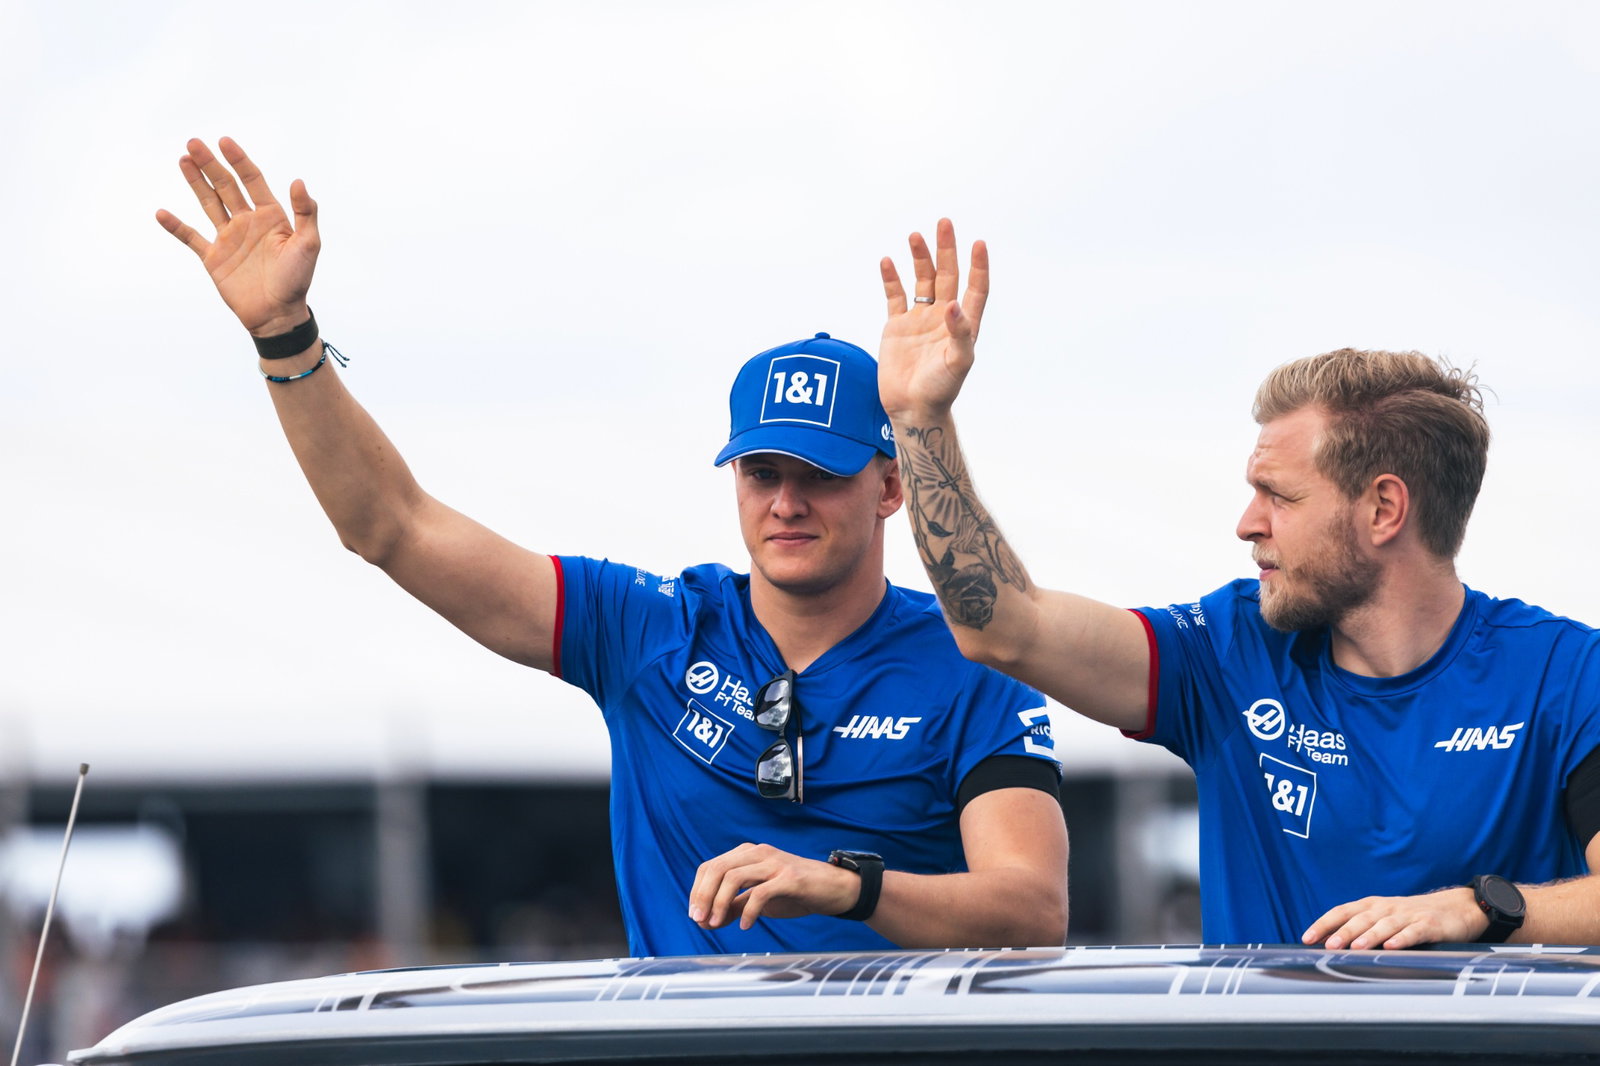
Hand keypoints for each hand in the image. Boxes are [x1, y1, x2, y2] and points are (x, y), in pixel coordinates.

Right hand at [155, 137, 319, 336]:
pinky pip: (191, 238)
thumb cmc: (297, 280)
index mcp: (271, 216)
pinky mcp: (213, 257)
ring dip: (196, 182)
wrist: (278, 315)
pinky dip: (176, 226)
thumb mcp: (308, 245)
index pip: (252, 180)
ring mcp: (229, 238)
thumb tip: (299, 181)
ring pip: (208, 203)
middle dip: (211, 164)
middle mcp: (248, 222)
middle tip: (193, 142)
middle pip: (226, 186)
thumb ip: (306, 213)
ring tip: (183, 159)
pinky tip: (162, 213)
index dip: (239, 160)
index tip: (224, 142)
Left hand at [687, 843, 860, 930]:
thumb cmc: (795, 893)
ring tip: (716, 924)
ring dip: (720, 902)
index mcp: (748, 854)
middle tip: (700, 920)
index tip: (695, 914)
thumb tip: (706, 920)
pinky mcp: (790, 878)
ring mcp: (775, 863)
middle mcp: (758, 853)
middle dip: (704, 896)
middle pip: (718, 869)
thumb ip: (733, 906)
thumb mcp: (759, 899)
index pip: (711, 866)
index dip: (698, 890)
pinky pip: (761, 892)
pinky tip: (746, 926)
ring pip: (734, 877)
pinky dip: (748, 910)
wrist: (834, 889)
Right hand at [877, 218, 988, 420]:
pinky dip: (892, 278)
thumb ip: (960, 333)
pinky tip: (889, 262)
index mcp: (964, 325)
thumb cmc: (941, 390)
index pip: (975, 288)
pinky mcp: (897, 327)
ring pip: (922, 281)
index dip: (978, 266)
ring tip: (915, 236)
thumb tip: (954, 304)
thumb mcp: (957, 363)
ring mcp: (919, 320)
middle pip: (947, 276)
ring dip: (920, 258)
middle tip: (944, 224)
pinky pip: (895, 296)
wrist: (912, 409)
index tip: (978, 244)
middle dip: (946, 250)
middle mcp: (943, 317)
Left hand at [1302, 887, 1487, 949]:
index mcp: (1372, 906)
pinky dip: (1402, 939)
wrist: (1456, 907)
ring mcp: (1408, 916)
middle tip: (1328, 946)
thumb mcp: (1384, 918)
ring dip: (1369, 936)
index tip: (1307, 937)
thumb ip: (1361, 928)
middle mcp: (1386, 908)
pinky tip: (1392, 947)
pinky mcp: (1429, 925)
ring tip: (1355, 947)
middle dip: (1343, 932)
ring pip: (1384, 925)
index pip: (1342, 912)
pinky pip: (1413, 932)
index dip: (1324, 924)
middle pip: (1360, 919)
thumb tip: (1329, 944)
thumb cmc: (1411, 916)